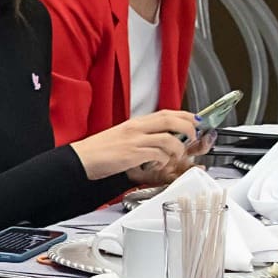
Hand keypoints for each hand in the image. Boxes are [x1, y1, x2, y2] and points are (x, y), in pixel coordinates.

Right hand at [69, 110, 198, 180]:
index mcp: (135, 123)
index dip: (185, 115)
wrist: (82, 159)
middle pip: (171, 121)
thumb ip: (141, 134)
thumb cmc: (99, 150)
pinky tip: (158, 164)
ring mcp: (135, 141)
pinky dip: (164, 161)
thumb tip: (160, 137)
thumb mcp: (122, 136)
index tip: (196, 120)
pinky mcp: (133, 154)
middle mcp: (136, 128)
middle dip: (188, 127)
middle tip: (193, 136)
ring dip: (178, 149)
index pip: (166, 113)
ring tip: (175, 155)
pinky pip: (159, 155)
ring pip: (169, 139)